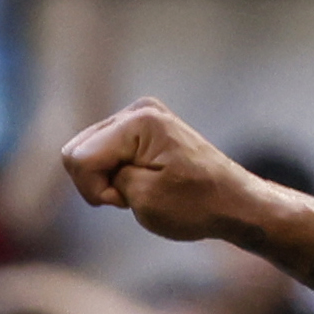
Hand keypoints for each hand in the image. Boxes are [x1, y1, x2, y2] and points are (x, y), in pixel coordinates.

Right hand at [60, 97, 273, 246]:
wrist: (236, 203)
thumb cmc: (196, 205)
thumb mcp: (142, 199)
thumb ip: (102, 176)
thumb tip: (84, 161)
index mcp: (139, 121)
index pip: (78, 158)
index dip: (95, 190)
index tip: (127, 201)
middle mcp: (138, 109)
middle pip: (77, 149)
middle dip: (97, 181)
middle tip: (133, 195)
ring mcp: (142, 115)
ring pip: (88, 151)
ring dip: (107, 177)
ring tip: (142, 188)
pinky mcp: (144, 127)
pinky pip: (105, 150)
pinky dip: (116, 171)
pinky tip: (144, 180)